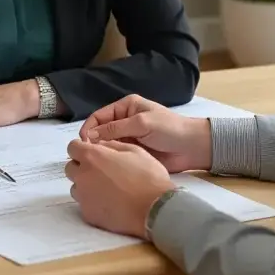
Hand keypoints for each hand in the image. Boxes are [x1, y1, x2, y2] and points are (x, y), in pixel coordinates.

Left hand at [64, 139, 174, 238]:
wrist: (155, 210)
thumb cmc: (148, 177)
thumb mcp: (135, 151)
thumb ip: (113, 145)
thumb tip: (102, 144)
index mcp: (93, 157)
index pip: (72, 147)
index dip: (82, 148)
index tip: (92, 152)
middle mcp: (83, 176)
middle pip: (71, 168)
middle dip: (82, 166)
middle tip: (101, 170)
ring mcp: (83, 197)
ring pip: (76, 187)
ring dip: (86, 185)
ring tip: (106, 189)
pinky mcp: (88, 214)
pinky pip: (84, 204)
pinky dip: (93, 202)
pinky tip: (110, 203)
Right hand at [79, 94, 211, 172]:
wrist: (191, 147)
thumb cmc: (169, 129)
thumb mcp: (141, 124)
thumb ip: (115, 129)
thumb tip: (89, 136)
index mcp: (126, 107)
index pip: (99, 116)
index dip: (89, 128)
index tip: (84, 142)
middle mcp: (124, 121)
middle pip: (100, 130)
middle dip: (93, 141)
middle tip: (87, 155)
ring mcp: (128, 138)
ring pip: (107, 144)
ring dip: (101, 152)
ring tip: (95, 163)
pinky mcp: (132, 152)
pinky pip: (116, 155)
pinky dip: (110, 159)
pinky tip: (106, 167)